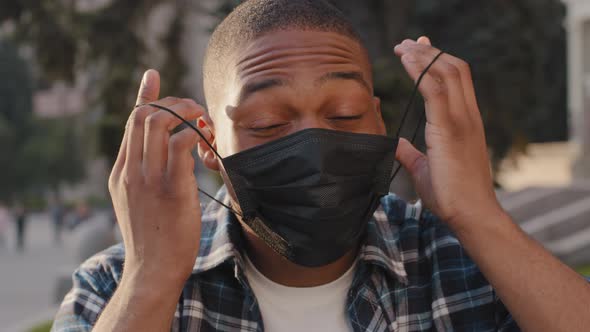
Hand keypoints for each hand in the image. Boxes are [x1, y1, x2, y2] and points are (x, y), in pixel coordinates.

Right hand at [108, 69, 208, 285]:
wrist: (151, 271)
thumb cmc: (152, 239)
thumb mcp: (136, 204)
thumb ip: (142, 178)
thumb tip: (162, 159)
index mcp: (121, 173)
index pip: (130, 123)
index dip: (145, 97)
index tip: (152, 76)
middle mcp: (130, 171)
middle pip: (143, 115)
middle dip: (172, 103)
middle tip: (194, 109)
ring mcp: (148, 178)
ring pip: (160, 122)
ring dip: (186, 113)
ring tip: (203, 121)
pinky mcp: (171, 189)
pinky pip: (182, 144)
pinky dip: (196, 135)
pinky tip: (207, 144)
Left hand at [393, 37, 501, 230]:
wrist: (470, 215)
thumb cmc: (451, 195)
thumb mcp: (424, 168)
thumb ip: (410, 152)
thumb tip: (396, 142)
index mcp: (465, 121)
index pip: (456, 78)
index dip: (438, 59)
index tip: (419, 48)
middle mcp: (467, 115)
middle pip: (453, 67)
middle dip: (428, 51)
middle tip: (405, 43)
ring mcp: (462, 120)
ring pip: (446, 72)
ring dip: (422, 55)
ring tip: (401, 47)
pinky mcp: (450, 129)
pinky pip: (435, 90)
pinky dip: (421, 71)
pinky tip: (406, 61)